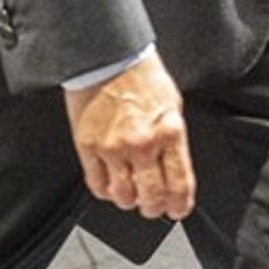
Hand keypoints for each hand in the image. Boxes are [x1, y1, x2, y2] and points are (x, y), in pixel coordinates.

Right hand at [64, 53, 194, 221]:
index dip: (180, 205)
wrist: (109, 57)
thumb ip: (173, 140)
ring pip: (124, 197)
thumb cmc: (142, 76)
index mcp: (170, 132)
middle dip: (155, 209)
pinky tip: (111, 186)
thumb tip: (174, 169)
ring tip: (132, 196)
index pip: (180, 183)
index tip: (178, 210)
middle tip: (154, 207)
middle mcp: (143, 144)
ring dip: (130, 202)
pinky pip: (96, 185)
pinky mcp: (88, 148)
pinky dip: (106, 192)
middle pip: (152, 197)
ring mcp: (113, 148)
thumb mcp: (172, 106)